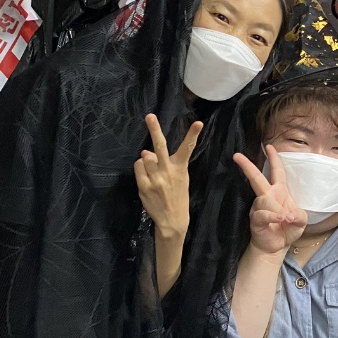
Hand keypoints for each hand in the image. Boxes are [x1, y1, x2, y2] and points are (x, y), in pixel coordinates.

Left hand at [135, 115, 202, 238]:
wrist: (172, 220)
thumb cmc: (177, 196)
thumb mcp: (179, 178)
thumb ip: (165, 163)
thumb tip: (147, 152)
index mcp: (180, 168)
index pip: (188, 149)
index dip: (193, 135)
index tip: (198, 123)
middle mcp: (167, 171)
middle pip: (160, 147)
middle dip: (155, 130)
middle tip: (150, 116)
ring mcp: (154, 179)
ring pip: (144, 157)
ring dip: (146, 159)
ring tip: (151, 169)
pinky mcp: (143, 186)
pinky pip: (138, 167)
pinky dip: (140, 168)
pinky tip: (146, 176)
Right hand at [234, 145, 308, 255]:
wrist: (277, 247)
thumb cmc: (287, 230)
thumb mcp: (300, 220)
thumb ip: (299, 215)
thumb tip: (289, 214)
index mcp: (279, 192)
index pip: (276, 171)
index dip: (274, 159)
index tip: (269, 146)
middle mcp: (267, 196)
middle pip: (256, 178)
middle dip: (247, 166)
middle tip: (237, 156)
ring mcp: (259, 207)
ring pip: (265, 200)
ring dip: (278, 210)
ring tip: (286, 219)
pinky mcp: (255, 219)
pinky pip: (263, 214)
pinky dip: (274, 216)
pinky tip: (281, 219)